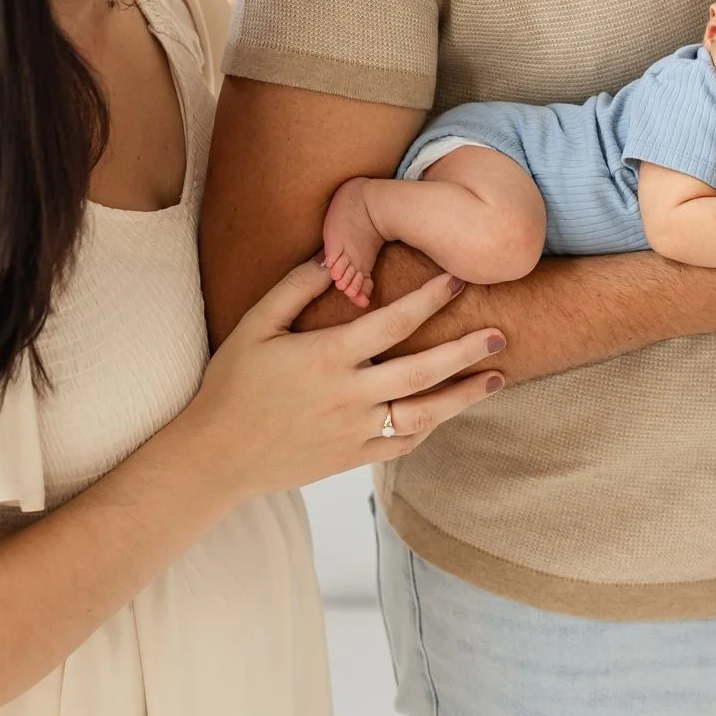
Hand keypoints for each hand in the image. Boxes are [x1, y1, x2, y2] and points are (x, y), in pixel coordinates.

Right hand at [184, 258, 506, 499]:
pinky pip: (402, 444)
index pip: (392, 322)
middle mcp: (349, 396)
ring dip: (463, 396)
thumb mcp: (256, 325)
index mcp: (327, 357)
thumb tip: (334, 256)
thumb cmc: (233, 384)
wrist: (216, 456)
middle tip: (499, 333)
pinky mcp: (352, 459)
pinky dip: (430, 427)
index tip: (457, 278)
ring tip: (497, 378)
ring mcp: (354, 432)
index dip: (429, 298)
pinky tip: (449, 412)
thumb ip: (296, 288)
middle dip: (465, 350)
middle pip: (422, 370)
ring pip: (423, 414)